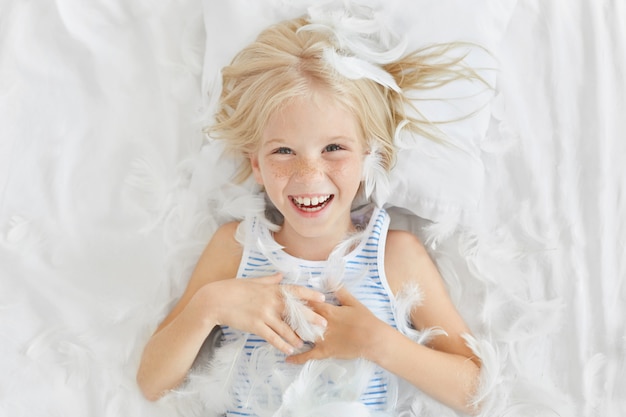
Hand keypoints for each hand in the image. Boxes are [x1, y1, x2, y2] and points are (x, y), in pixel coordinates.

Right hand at [198, 273, 326, 354]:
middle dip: (311, 319)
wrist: (216, 300)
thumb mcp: (254, 281)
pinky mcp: (256, 326)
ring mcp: (264, 315)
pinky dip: (282, 344)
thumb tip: (281, 275)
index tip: (323, 299)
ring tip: (305, 343)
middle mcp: (271, 302)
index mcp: (272, 289)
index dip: (311, 295)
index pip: (296, 291)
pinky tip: (289, 349)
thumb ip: (270, 279)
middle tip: (324, 325)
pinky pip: (272, 337)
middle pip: (296, 312)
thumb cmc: (234, 288)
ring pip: (286, 328)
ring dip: (296, 337)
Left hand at [286, 286, 389, 363]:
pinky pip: (308, 356)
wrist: (373, 339)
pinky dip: (297, 358)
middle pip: (301, 319)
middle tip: (275, 313)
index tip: (285, 297)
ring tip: (276, 332)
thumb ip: (340, 291)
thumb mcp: (353, 302)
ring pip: (301, 336)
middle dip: (288, 316)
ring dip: (289, 334)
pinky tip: (286, 359)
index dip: (297, 300)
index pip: (308, 303)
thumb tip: (329, 278)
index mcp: (328, 310)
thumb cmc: (365, 319)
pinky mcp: (325, 352)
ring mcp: (322, 339)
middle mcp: (321, 324)